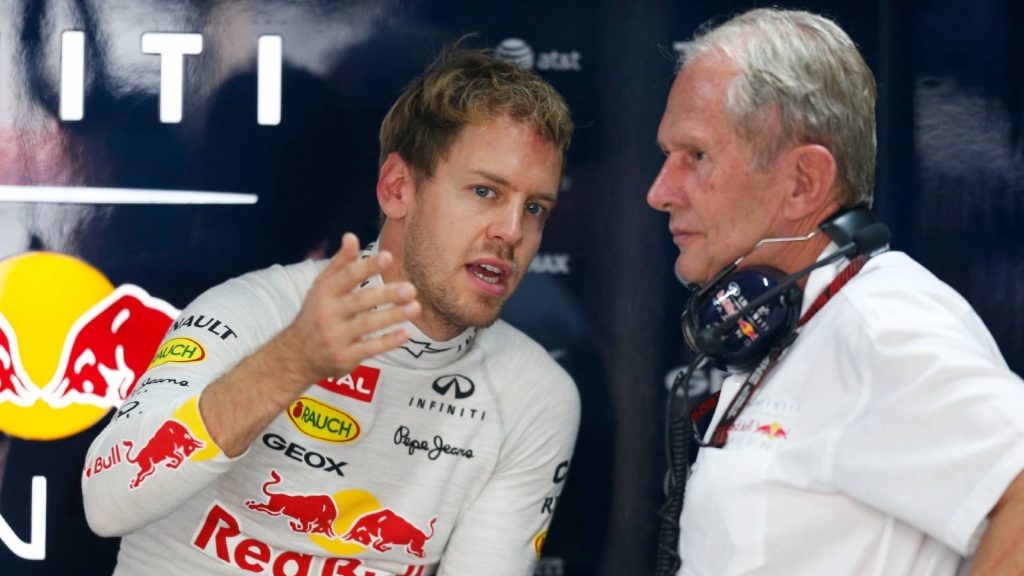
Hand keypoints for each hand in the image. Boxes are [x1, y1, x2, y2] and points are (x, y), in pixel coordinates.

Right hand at [284, 233, 419, 384]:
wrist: (296, 355)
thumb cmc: (316, 313)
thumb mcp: (322, 287)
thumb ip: (340, 263)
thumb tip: (351, 236)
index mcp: (324, 292)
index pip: (347, 276)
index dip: (367, 266)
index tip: (388, 257)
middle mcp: (328, 313)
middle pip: (360, 301)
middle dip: (386, 294)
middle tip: (411, 289)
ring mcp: (335, 337)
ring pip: (367, 324)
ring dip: (393, 316)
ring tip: (415, 307)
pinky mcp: (344, 357)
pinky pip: (369, 348)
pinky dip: (388, 342)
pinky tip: (405, 334)